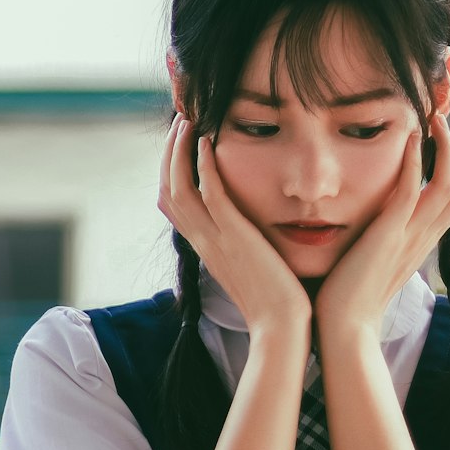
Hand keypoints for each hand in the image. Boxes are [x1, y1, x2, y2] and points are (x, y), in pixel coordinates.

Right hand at [157, 113, 312, 338]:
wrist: (283, 329)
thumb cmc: (278, 303)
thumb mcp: (252, 268)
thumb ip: (246, 245)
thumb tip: (254, 231)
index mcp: (206, 248)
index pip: (172, 203)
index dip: (170, 170)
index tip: (181, 143)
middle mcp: (203, 241)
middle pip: (166, 188)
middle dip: (168, 152)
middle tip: (180, 120)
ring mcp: (215, 240)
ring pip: (179, 186)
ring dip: (179, 150)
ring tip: (189, 119)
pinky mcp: (235, 237)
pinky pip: (209, 194)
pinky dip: (203, 166)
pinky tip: (207, 141)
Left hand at [315, 108, 449, 337]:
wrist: (343, 328)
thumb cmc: (350, 294)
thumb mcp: (378, 255)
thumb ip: (388, 232)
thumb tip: (383, 212)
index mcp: (425, 239)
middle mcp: (426, 236)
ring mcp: (410, 236)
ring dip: (449, 146)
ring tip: (440, 116)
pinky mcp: (389, 236)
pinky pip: (411, 193)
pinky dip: (414, 161)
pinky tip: (411, 136)